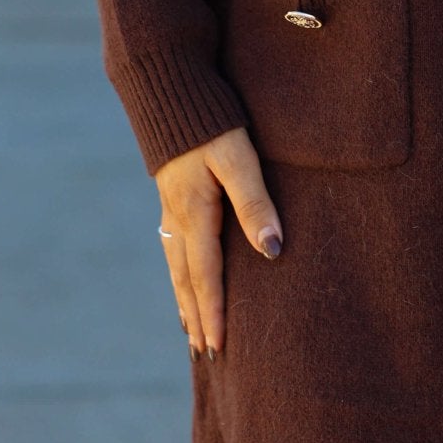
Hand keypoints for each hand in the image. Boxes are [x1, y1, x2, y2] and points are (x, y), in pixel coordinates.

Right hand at [153, 126, 283, 356]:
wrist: (169, 86)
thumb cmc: (211, 121)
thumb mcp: (238, 158)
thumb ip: (256, 203)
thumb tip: (273, 250)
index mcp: (195, 213)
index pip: (207, 275)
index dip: (214, 312)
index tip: (219, 347)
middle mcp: (177, 216)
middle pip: (186, 279)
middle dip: (197, 317)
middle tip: (206, 355)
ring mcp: (170, 207)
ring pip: (176, 266)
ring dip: (185, 300)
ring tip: (190, 331)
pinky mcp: (171, 196)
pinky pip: (173, 248)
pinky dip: (179, 274)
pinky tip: (182, 280)